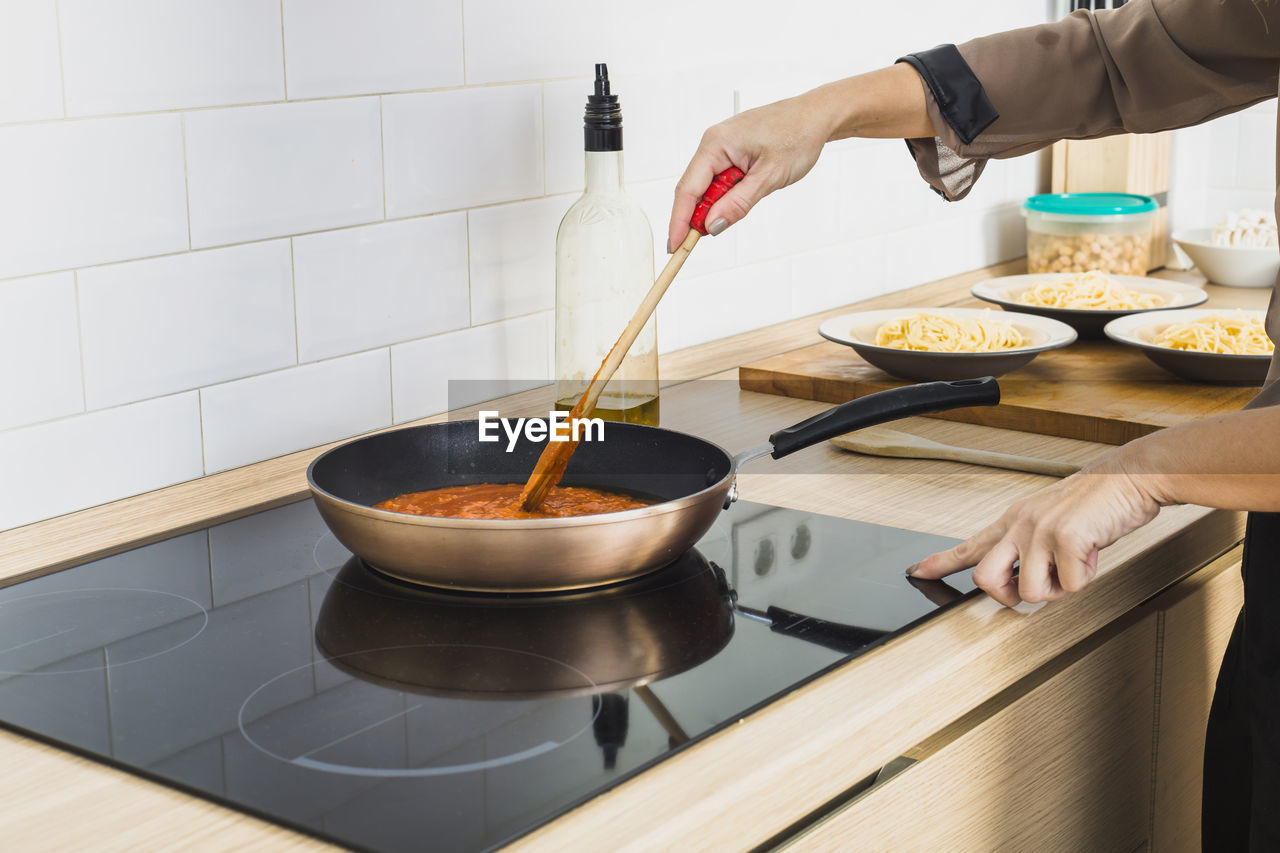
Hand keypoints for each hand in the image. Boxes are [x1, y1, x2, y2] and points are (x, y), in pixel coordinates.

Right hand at [666, 94, 830, 252]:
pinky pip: (719, 179)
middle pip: (693, 190)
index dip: (679, 221)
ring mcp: (722, 147)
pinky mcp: (731, 152)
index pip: (688, 189)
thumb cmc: (798, 135)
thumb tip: (712, 226)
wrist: (817, 116)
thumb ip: (738, 203)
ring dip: (715, 206)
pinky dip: (724, 196)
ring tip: (738, 210)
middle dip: (696, 217)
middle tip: (703, 241)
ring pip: (707, 186)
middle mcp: (713, 143)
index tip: (675, 246)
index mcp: (716, 143)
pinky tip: (739, 200)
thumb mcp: (770, 177)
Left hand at [907, 456, 1162, 606]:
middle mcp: (1021, 524)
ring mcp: (1041, 531)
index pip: (970, 545)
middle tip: (1029, 591)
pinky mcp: (1067, 538)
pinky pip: (1070, 585)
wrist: (1130, 478)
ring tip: (1074, 566)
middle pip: (985, 579)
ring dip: (1057, 590)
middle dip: (1007, 597)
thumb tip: (1021, 582)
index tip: (916, 571)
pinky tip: (1092, 554)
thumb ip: (1030, 546)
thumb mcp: (1050, 519)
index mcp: (1014, 520)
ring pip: (1030, 592)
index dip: (940, 562)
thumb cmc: (1096, 503)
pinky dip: (1085, 578)